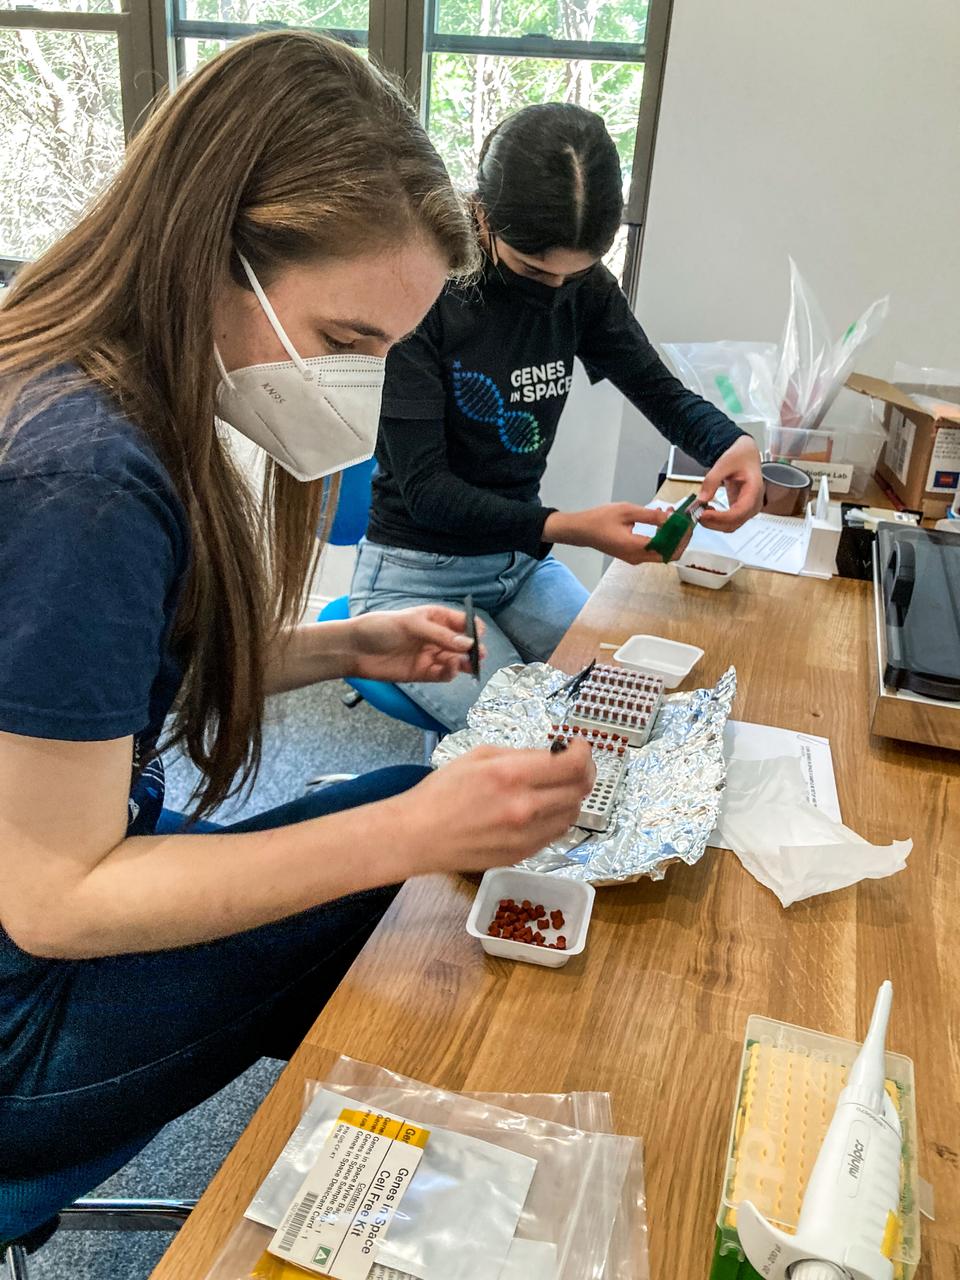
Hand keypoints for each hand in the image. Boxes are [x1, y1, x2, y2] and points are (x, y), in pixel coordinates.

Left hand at [350, 606, 485, 683]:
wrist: (355, 649)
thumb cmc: (380, 628)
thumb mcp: (411, 625)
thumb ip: (440, 635)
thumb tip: (468, 644)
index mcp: (434, 618)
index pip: (462, 621)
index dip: (473, 627)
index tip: (479, 634)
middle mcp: (435, 637)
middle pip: (462, 643)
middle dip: (473, 649)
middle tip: (479, 655)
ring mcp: (430, 655)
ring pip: (456, 660)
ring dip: (465, 663)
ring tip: (468, 665)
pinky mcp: (423, 672)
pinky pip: (444, 674)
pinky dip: (450, 673)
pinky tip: (450, 670)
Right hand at [400, 741, 595, 872]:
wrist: (418, 835)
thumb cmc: (441, 792)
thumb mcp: (479, 756)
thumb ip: (520, 754)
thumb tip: (551, 755)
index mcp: (511, 775)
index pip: (571, 764)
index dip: (584, 752)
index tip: (579, 746)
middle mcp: (525, 806)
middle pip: (580, 789)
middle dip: (584, 772)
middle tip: (576, 764)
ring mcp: (526, 835)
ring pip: (572, 813)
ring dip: (572, 796)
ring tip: (557, 787)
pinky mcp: (523, 854)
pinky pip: (555, 833)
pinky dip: (557, 817)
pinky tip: (542, 809)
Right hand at [544, 504, 676, 564]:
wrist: (581, 531)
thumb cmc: (599, 520)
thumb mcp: (627, 511)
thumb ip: (651, 516)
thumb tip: (671, 518)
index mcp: (636, 547)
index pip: (669, 546)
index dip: (682, 535)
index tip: (688, 521)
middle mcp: (638, 557)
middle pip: (669, 553)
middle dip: (680, 537)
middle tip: (685, 520)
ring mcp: (635, 558)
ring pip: (662, 552)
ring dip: (671, 536)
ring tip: (672, 516)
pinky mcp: (633, 555)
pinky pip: (654, 549)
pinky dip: (662, 537)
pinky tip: (661, 522)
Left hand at [696, 436, 763, 531]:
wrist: (746, 455)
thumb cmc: (740, 457)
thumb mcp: (724, 463)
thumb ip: (712, 481)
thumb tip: (701, 500)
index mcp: (754, 490)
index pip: (739, 512)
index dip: (720, 517)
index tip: (703, 514)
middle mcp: (753, 504)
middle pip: (734, 523)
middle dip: (713, 522)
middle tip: (695, 513)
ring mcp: (747, 510)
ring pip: (730, 526)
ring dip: (712, 523)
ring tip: (699, 510)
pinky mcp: (740, 511)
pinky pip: (728, 522)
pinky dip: (715, 521)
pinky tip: (705, 511)